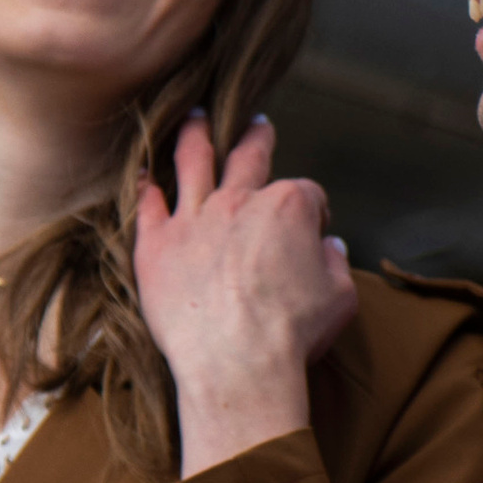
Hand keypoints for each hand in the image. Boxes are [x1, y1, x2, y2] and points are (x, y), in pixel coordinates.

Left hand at [131, 114, 356, 480]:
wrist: (237, 364)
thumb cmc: (293, 334)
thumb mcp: (340, 298)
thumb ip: (335, 264)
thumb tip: (330, 248)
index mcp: (289, 207)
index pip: (307, 194)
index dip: (313, 213)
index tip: (313, 232)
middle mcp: (240, 201)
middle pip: (249, 156)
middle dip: (256, 138)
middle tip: (256, 124)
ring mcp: (194, 219)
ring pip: (192, 161)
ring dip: (195, 135)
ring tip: (193, 118)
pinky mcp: (157, 244)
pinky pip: (147, 204)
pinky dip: (145, 186)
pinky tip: (142, 174)